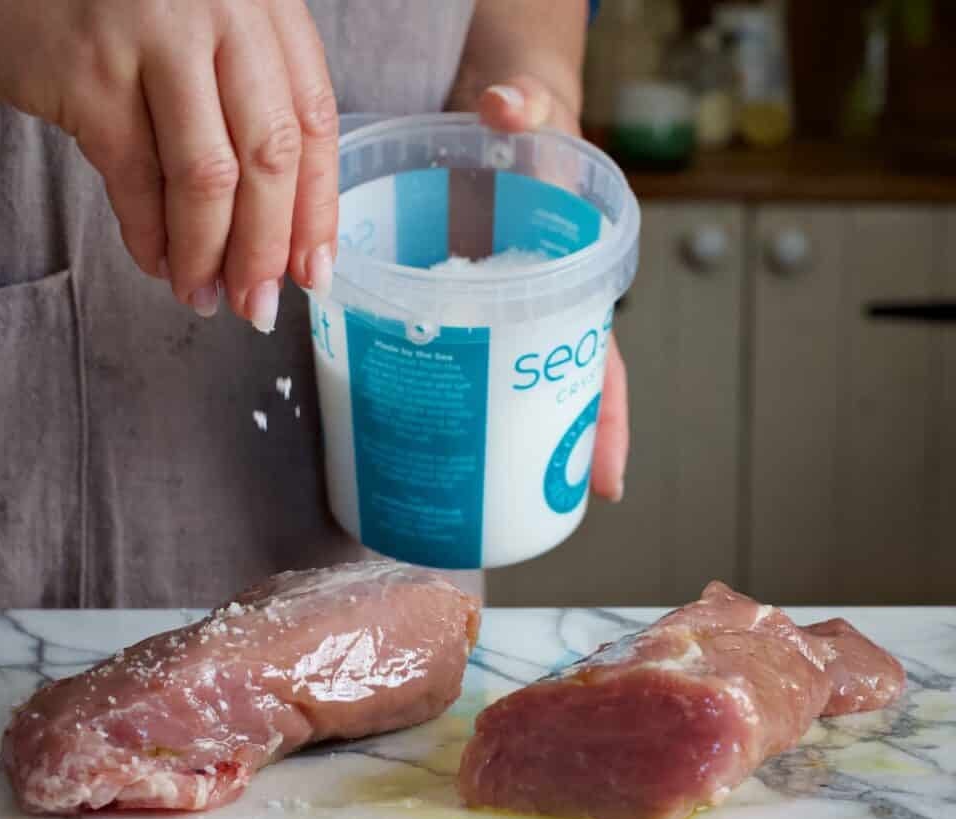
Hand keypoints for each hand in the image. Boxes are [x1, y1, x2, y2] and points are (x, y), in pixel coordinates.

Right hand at [0, 0, 338, 331]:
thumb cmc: (104, 0)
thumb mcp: (198, 26)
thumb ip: (242, 98)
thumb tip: (276, 228)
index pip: (313, 119)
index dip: (316, 208)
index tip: (312, 271)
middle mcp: (218, 7)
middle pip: (269, 155)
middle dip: (266, 248)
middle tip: (257, 304)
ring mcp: (152, 32)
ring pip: (207, 177)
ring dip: (207, 254)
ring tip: (202, 296)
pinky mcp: (86, 69)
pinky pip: (134, 177)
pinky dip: (149, 234)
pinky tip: (157, 262)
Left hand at [454, 74, 629, 501]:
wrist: (491, 115)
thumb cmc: (527, 124)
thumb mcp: (536, 109)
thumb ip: (525, 105)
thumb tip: (502, 106)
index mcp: (571, 284)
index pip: (600, 364)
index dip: (606, 423)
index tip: (607, 483)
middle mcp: (535, 312)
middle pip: (549, 398)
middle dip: (548, 457)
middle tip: (532, 512)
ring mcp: (493, 317)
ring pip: (500, 390)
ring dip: (493, 443)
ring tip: (476, 499)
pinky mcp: (449, 309)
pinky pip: (445, 357)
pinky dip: (435, 394)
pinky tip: (411, 430)